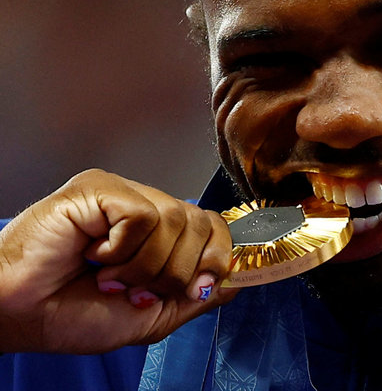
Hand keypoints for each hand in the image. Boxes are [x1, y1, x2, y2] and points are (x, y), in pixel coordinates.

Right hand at [0, 169, 236, 353]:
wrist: (21, 316)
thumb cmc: (75, 314)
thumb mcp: (153, 316)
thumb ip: (196, 296)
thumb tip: (237, 280)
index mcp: (160, 233)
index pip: (214, 227)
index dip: (218, 257)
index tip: (198, 288)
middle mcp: (146, 207)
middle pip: (202, 224)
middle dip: (175, 272)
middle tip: (135, 289)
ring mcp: (123, 193)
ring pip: (175, 220)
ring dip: (144, 266)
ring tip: (109, 275)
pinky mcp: (99, 188)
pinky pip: (142, 216)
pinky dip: (122, 250)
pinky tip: (94, 254)